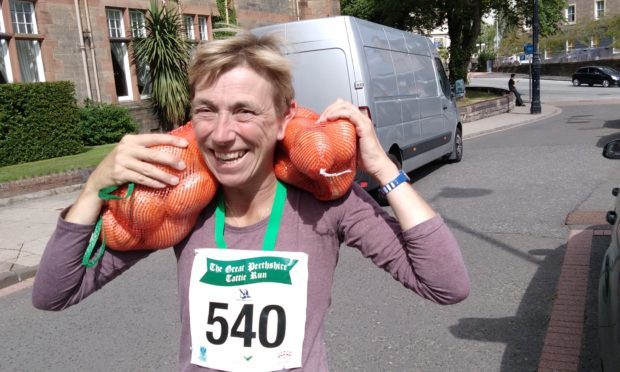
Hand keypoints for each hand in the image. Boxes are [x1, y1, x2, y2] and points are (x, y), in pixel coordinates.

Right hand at [66, 133, 188, 224]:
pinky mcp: (119, 174)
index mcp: (131, 139)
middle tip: (183, 166)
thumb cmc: (121, 164)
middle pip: (153, 154)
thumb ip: (145, 149)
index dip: (171, 140)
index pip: (154, 138)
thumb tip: (171, 149)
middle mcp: (126, 148)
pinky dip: (153, 183)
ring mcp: (121, 161)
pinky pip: (140, 179)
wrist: (98, 179)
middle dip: (170, 160)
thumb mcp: (130, 152)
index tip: (185, 144)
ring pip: (148, 169)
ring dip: (164, 176)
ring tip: (176, 181)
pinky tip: (162, 186)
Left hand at [316, 99, 397, 184]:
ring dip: (332, 110)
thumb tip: (326, 140)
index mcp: (358, 122)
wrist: (376, 165)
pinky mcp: (364, 126)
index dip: (331, 110)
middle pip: (343, 104)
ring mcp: (363, 121)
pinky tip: (330, 118)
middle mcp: (361, 119)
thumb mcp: (348, 146)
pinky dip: (338, 114)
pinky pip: (350, 114)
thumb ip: (340, 140)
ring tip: (323, 119)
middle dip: (329, 109)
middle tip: (320, 119)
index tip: (321, 120)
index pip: (343, 107)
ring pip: (346, 106)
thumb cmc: (364, 159)